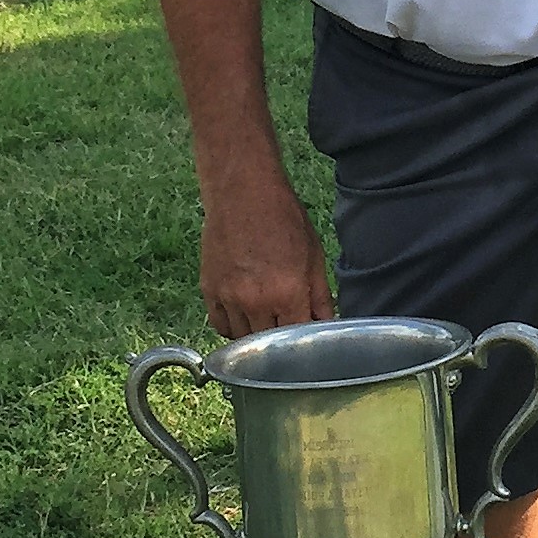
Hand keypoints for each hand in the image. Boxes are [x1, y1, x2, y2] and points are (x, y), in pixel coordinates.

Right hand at [199, 164, 335, 338]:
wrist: (243, 191)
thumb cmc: (283, 218)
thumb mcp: (314, 256)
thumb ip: (321, 297)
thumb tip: (328, 325)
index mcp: (287, 293)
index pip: (297, 340)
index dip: (304, 342)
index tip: (308, 340)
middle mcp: (255, 301)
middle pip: (269, 346)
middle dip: (281, 342)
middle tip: (287, 328)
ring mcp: (228, 297)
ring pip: (243, 340)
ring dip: (256, 338)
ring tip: (267, 321)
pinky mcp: (209, 290)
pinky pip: (220, 326)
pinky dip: (233, 328)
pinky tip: (245, 317)